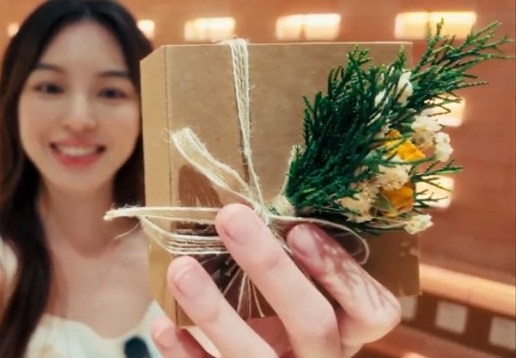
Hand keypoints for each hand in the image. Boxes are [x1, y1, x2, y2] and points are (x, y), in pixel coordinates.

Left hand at [150, 203, 401, 357]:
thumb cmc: (288, 309)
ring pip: (257, 355)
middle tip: (231, 218)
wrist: (274, 357)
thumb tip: (253, 198)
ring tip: (181, 268)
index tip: (299, 229)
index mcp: (349, 329)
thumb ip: (298, 258)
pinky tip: (164, 324)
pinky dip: (186, 353)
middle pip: (313, 323)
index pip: (374, 312)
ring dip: (215, 311)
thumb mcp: (308, 289)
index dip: (342, 273)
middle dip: (271, 269)